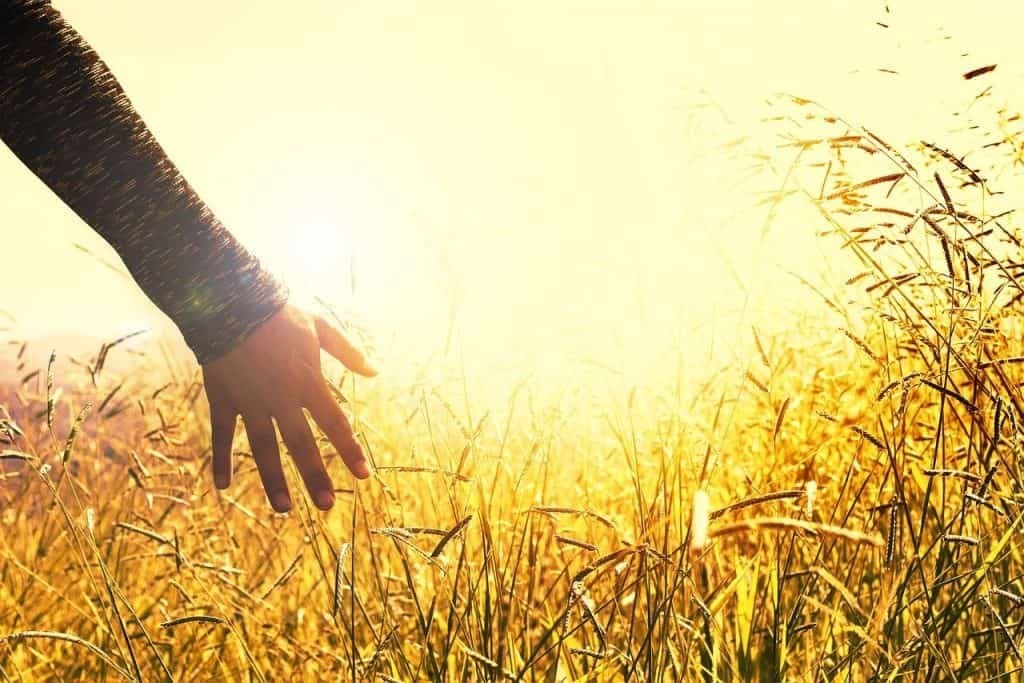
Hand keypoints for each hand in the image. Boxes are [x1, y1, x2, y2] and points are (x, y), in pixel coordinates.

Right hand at [201, 304, 376, 511]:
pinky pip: (222, 434)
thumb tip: (375, 372)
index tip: (364, 475)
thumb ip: (348, 351)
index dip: (349, 450)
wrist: (231, 301)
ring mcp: (250, 401)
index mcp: (307, 381)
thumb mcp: (319, 327)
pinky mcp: (224, 398)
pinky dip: (221, 459)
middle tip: (327, 505)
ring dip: (273, 479)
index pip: (335, 423)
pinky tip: (222, 485)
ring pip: (263, 447)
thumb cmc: (280, 313)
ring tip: (284, 508)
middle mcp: (280, 398)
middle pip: (301, 444)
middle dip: (315, 476)